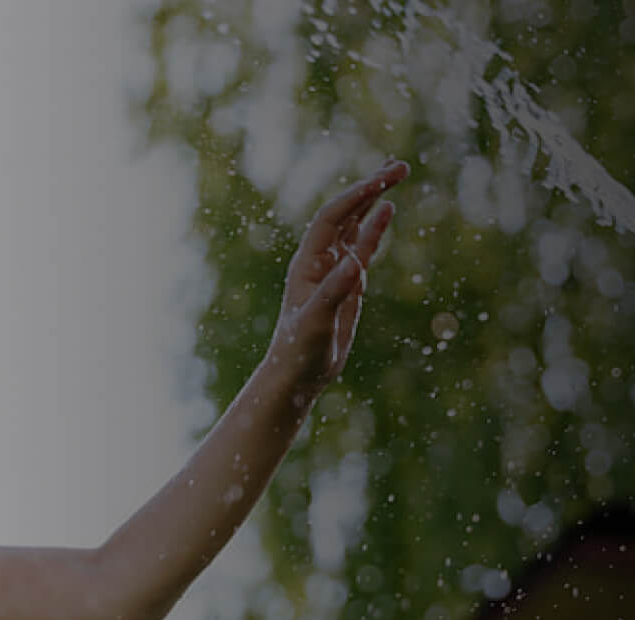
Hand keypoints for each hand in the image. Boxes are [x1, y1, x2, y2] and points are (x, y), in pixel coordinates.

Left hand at [270, 158, 408, 402]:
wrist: (297, 375)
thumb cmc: (299, 351)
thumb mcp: (316, 322)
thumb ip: (335, 292)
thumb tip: (356, 263)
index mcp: (308, 264)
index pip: (332, 219)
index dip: (356, 196)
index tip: (383, 180)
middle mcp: (319, 261)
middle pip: (345, 213)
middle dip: (370, 188)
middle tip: (400, 166)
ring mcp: (333, 271)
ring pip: (355, 226)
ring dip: (373, 200)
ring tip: (396, 174)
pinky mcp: (347, 285)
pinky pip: (363, 248)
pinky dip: (375, 229)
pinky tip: (388, 210)